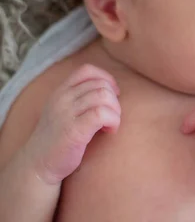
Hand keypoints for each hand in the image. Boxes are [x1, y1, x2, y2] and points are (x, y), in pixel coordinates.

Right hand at [24, 64, 120, 185]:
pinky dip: (113, 120)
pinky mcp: (74, 130)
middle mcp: (62, 99)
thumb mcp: (64, 111)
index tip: (112, 95)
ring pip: (104, 96)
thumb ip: (79, 98)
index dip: (106, 79)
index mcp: (60, 92)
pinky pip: (102, 113)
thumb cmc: (58, 139)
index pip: (86, 70)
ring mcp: (66, 114)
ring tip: (110, 124)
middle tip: (112, 116)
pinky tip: (109, 131)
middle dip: (114, 99)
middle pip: (100, 84)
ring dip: (115, 110)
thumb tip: (110, 89)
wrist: (37, 166)